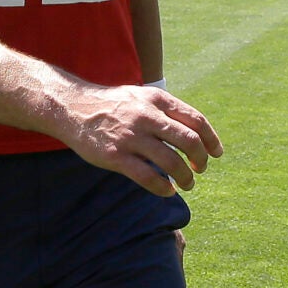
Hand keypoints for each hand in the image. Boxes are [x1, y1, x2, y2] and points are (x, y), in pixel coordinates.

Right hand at [58, 84, 222, 196]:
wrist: (71, 107)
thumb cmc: (110, 105)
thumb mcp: (140, 97)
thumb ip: (165, 110)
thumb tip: (193, 130)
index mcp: (156, 100)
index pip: (196, 120)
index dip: (211, 139)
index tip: (216, 153)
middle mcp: (147, 117)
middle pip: (189, 141)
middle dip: (201, 160)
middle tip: (199, 169)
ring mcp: (131, 137)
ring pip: (171, 162)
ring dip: (185, 177)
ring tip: (187, 184)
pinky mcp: (115, 157)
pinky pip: (148, 177)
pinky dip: (163, 188)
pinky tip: (168, 191)